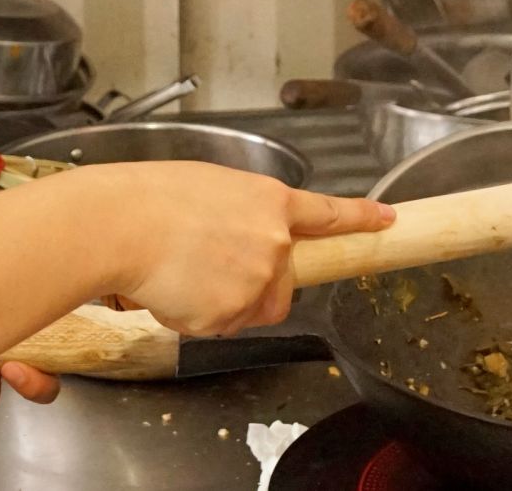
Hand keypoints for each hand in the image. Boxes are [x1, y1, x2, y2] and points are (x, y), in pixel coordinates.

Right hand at [80, 162, 393, 338]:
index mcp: (272, 202)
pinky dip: (197, 315)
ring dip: (224, 302)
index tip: (388, 222)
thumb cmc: (153, 198)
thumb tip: (244, 238)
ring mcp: (258, 281)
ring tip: (184, 272)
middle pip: (283, 283)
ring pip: (251, 308)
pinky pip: (220, 325)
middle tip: (210, 265)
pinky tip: (174, 288)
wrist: (123, 226)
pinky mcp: (234, 313)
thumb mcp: (212, 186)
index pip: (330, 214)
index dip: (362, 220)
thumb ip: (246, 214)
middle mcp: (276, 244)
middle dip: (255, 284)